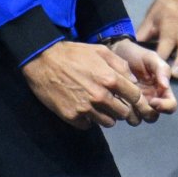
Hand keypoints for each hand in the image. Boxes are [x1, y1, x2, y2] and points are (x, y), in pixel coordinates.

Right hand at [22, 41, 152, 128]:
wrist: (43, 61)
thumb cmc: (73, 54)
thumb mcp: (100, 51)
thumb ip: (120, 65)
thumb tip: (133, 81)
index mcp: (110, 79)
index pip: (135, 97)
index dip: (134, 97)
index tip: (127, 95)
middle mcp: (100, 96)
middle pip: (124, 113)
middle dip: (121, 108)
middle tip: (113, 101)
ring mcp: (86, 109)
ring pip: (108, 122)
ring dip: (106, 115)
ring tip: (97, 105)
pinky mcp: (72, 117)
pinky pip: (88, 125)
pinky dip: (88, 119)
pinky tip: (82, 108)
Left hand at [105, 39, 177, 120]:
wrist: (115, 51)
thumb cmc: (135, 54)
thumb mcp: (151, 58)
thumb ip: (162, 69)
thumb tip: (166, 86)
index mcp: (161, 90)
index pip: (171, 106)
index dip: (164, 107)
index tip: (153, 101)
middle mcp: (150, 100)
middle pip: (153, 116)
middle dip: (147, 112)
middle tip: (137, 102)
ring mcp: (135, 104)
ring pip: (138, 119)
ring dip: (133, 114)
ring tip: (125, 100)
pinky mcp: (121, 104)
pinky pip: (123, 115)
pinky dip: (121, 110)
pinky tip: (116, 99)